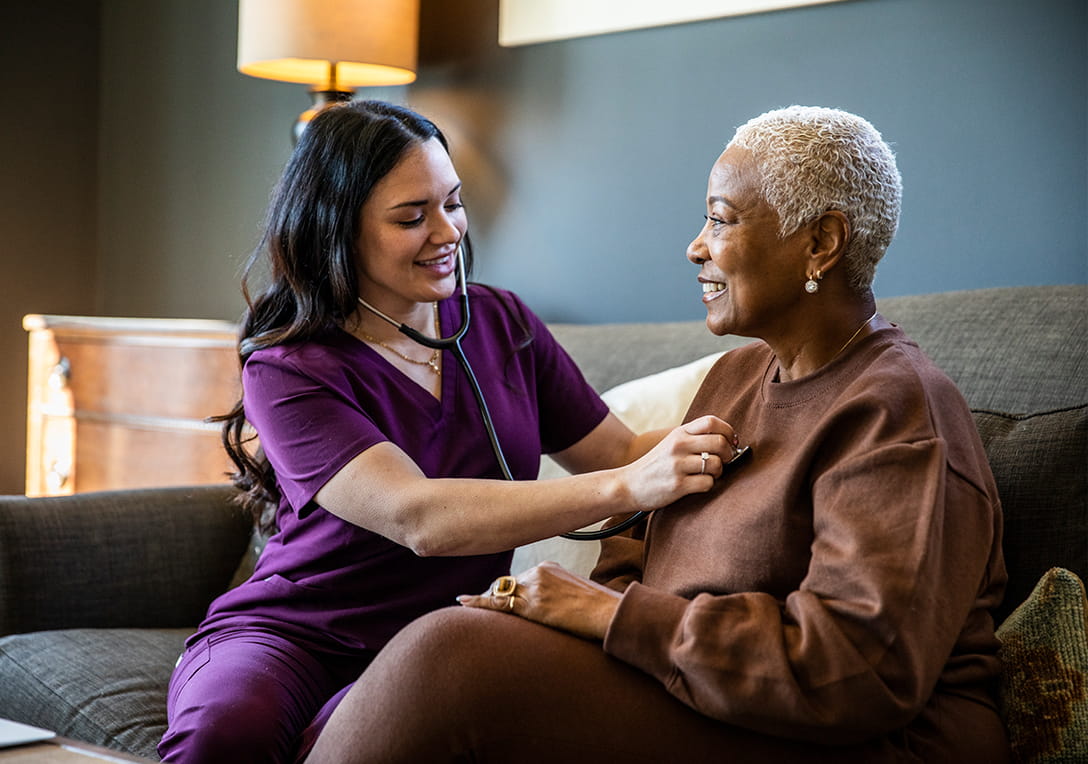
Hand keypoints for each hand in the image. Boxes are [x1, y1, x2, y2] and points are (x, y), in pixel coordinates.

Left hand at [458, 562, 620, 641]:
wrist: (610, 614)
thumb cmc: (601, 609)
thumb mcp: (578, 594)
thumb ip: (560, 594)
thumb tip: (557, 608)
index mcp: (550, 567)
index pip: (521, 577)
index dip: (509, 589)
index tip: (499, 593)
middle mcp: (539, 572)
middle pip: (508, 584)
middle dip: (497, 595)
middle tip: (478, 603)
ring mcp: (534, 588)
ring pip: (501, 592)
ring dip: (487, 601)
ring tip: (469, 605)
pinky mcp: (532, 605)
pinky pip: (498, 603)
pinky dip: (478, 602)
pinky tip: (463, 602)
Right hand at [620, 415, 740, 510]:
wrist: (628, 485)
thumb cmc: (656, 466)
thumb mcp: (671, 444)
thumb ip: (694, 438)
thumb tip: (728, 441)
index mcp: (679, 433)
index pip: (711, 421)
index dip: (728, 431)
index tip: (731, 442)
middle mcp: (678, 446)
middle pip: (719, 442)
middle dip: (728, 454)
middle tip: (724, 461)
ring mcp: (677, 465)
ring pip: (716, 464)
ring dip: (719, 472)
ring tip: (709, 474)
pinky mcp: (677, 485)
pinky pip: (708, 483)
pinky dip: (708, 485)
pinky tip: (698, 485)